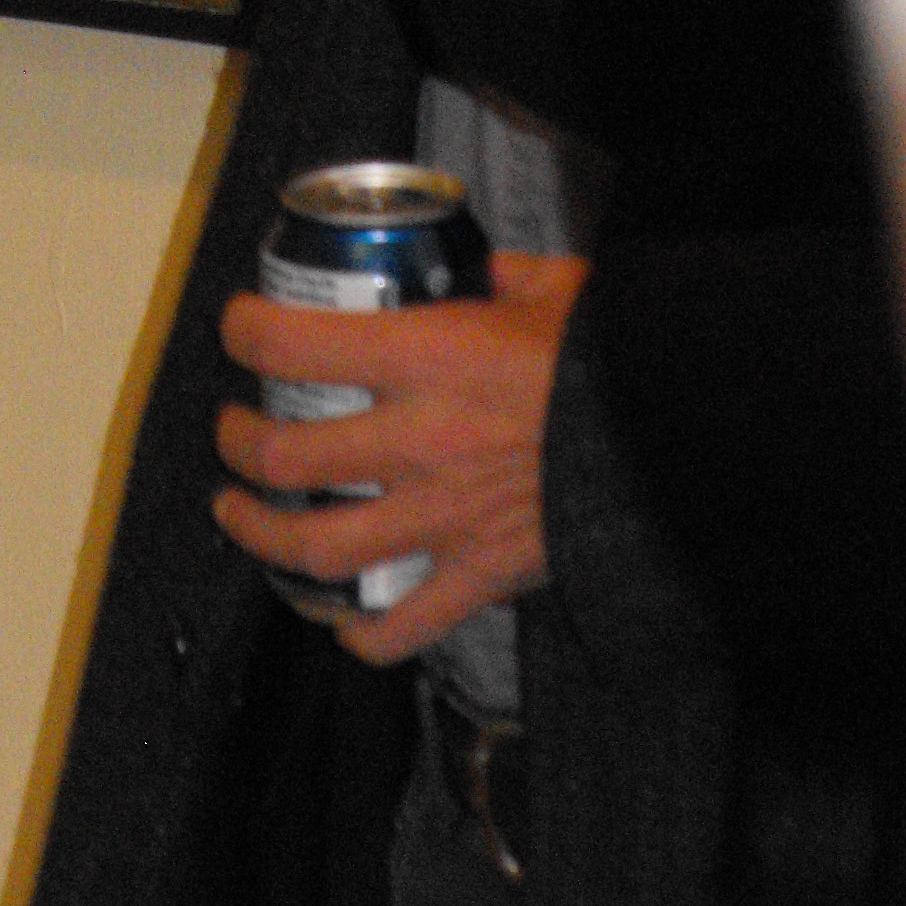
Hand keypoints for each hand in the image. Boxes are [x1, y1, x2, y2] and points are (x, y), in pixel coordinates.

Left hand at [213, 252, 585, 663]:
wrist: (672, 442)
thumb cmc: (611, 361)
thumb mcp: (558, 288)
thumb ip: (512, 276)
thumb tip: (492, 272)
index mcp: (425, 356)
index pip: (293, 343)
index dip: (245, 332)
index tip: (236, 329)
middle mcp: (414, 440)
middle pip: (280, 455)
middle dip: (236, 442)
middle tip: (233, 430)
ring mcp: (439, 516)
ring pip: (315, 548)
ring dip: (260, 533)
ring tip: (240, 514)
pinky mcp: (476, 574)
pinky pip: (398, 627)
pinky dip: (360, 633)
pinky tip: (341, 620)